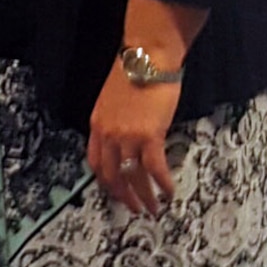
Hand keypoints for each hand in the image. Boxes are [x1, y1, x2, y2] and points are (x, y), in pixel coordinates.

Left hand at [87, 62, 180, 215]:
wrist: (147, 57)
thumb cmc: (134, 73)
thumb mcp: (113, 100)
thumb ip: (114, 122)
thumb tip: (127, 138)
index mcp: (97, 125)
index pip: (95, 162)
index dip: (106, 181)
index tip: (116, 192)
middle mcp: (108, 134)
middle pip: (112, 175)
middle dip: (124, 197)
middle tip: (136, 209)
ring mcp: (127, 136)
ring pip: (133, 176)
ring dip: (145, 197)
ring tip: (155, 209)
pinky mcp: (149, 135)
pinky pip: (154, 168)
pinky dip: (163, 183)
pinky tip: (170, 192)